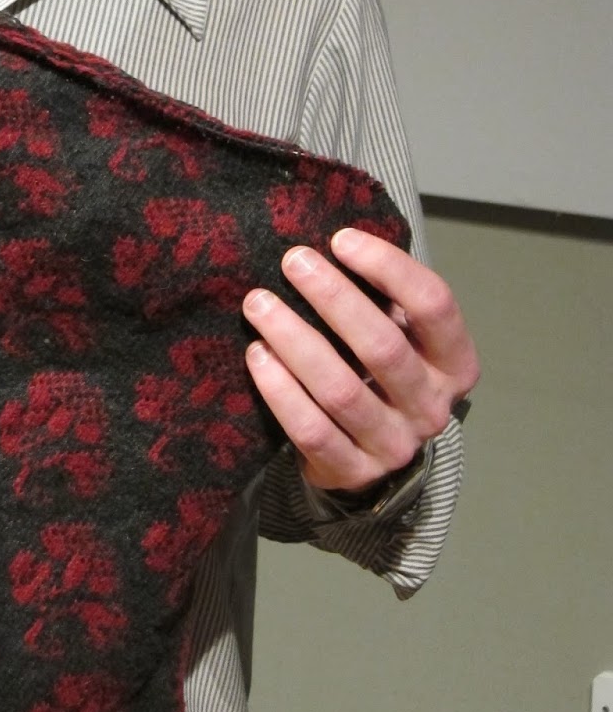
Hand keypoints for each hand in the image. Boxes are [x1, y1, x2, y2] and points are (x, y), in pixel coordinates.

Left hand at [242, 228, 479, 493]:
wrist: (371, 455)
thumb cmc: (380, 373)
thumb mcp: (400, 334)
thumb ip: (383, 297)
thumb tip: (334, 239)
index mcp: (455, 362)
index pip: (434, 305)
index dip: (389, 267)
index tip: (341, 239)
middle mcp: (432, 406)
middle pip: (383, 345)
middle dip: (334, 298)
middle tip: (292, 262)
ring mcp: (395, 445)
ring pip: (341, 389)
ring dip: (295, 340)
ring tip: (258, 303)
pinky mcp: (353, 472)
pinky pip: (311, 429)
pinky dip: (280, 390)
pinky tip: (257, 354)